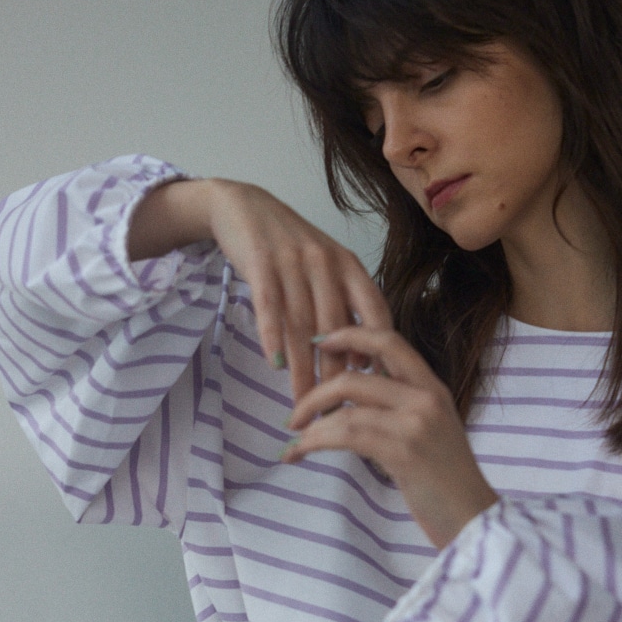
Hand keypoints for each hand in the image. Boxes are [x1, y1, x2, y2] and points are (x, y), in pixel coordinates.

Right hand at [128, 178, 389, 401]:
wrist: (242, 207)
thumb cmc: (289, 250)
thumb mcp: (325, 270)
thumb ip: (344, 308)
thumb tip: (364, 362)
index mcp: (350, 267)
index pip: (376, 314)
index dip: (378, 353)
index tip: (376, 391)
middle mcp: (327, 263)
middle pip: (337, 330)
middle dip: (337, 375)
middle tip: (336, 413)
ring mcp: (294, 262)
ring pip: (303, 326)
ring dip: (304, 369)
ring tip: (303, 404)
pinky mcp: (262, 262)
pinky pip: (270, 307)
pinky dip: (274, 338)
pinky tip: (276, 367)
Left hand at [282, 324, 498, 549]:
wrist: (472, 519)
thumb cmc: (446, 482)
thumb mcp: (430, 431)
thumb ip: (399, 409)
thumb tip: (352, 403)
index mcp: (433, 388)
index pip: (389, 341)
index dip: (350, 334)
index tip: (319, 341)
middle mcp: (426, 399)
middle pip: (353, 378)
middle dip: (313, 394)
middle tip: (294, 415)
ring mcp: (416, 424)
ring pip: (345, 409)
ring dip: (309, 424)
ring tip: (294, 439)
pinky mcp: (404, 452)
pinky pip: (346, 436)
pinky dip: (314, 442)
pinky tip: (300, 453)